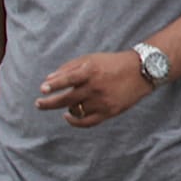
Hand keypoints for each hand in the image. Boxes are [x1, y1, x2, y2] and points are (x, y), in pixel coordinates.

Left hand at [37, 51, 154, 127]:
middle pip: (67, 99)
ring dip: (65, 108)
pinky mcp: (110, 112)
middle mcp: (96, 87)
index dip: (54, 85)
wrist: (141, 71)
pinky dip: (75, 121)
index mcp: (91, 71)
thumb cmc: (113, 63)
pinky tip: (68, 116)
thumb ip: (69, 67)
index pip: (67, 79)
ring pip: (75, 110)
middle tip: (38, 104)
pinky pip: (87, 122)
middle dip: (49, 103)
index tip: (42, 89)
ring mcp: (103, 101)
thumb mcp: (91, 58)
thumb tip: (48, 80)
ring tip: (64, 104)